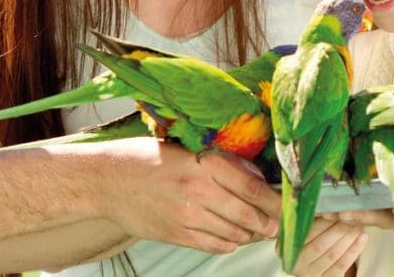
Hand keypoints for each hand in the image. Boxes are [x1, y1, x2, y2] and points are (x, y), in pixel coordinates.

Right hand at [99, 138, 279, 253]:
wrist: (106, 180)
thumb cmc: (145, 158)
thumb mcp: (185, 148)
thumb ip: (220, 163)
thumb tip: (257, 178)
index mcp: (202, 163)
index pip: (253, 188)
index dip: (276, 200)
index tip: (288, 204)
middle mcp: (198, 191)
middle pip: (250, 215)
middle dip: (269, 221)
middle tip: (276, 222)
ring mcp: (187, 216)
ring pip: (236, 233)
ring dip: (251, 233)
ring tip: (256, 228)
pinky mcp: (177, 234)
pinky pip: (216, 245)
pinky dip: (230, 243)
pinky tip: (231, 235)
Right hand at [288, 216, 365, 275]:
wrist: (309, 266)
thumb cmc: (305, 242)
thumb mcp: (298, 230)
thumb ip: (303, 218)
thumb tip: (316, 200)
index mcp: (285, 247)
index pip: (305, 233)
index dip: (323, 221)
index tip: (335, 209)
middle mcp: (296, 263)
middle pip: (320, 245)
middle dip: (338, 229)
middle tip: (351, 216)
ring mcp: (310, 275)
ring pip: (332, 255)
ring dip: (348, 238)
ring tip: (358, 224)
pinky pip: (341, 266)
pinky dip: (353, 251)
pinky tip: (362, 238)